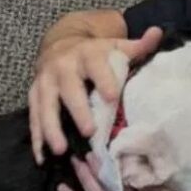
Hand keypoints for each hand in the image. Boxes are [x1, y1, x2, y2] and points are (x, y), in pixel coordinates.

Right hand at [29, 26, 163, 163]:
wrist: (59, 43)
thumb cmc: (94, 52)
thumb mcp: (114, 46)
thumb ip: (138, 45)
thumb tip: (157, 33)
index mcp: (86, 54)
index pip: (95, 66)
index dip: (104, 80)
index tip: (113, 98)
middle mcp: (62, 67)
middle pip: (69, 90)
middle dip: (78, 111)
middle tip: (89, 132)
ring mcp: (45, 82)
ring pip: (45, 106)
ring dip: (51, 129)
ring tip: (60, 150)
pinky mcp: (33, 96)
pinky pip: (33, 117)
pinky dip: (36, 138)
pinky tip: (41, 157)